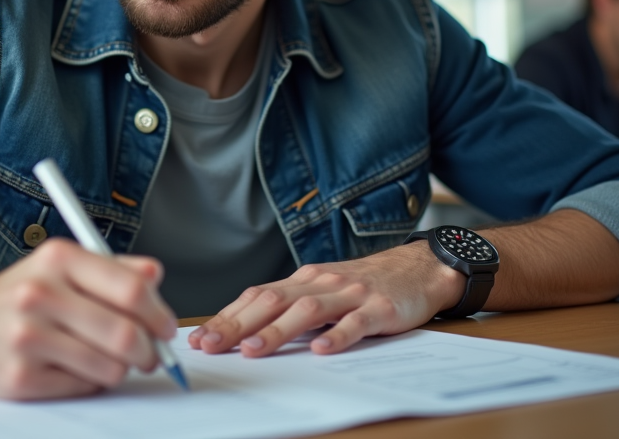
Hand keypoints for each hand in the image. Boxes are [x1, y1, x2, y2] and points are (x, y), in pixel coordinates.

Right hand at [0, 238, 177, 399]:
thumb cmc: (21, 294)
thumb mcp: (62, 266)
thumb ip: (114, 269)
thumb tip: (156, 277)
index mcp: (58, 259)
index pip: (131, 289)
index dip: (159, 313)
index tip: (166, 327)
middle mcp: (39, 294)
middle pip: (125, 334)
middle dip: (149, 350)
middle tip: (150, 354)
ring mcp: (26, 338)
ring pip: (109, 367)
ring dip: (120, 368)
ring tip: (108, 358)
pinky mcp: (19, 378)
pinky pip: (82, 387)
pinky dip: (90, 381)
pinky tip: (74, 366)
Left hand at [187, 241, 463, 358]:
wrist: (417, 269)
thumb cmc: (363, 286)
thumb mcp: (322, 291)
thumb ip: (290, 308)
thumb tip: (245, 332)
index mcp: (302, 280)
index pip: (256, 297)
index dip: (228, 317)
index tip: (202, 339)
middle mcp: (320, 282)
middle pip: (273, 301)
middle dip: (239, 324)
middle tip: (213, 346)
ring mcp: (349, 294)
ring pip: (308, 310)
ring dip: (278, 331)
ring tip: (254, 349)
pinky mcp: (378, 308)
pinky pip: (355, 323)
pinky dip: (336, 335)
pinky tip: (320, 350)